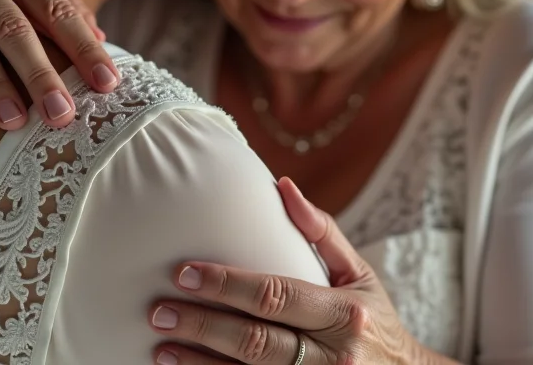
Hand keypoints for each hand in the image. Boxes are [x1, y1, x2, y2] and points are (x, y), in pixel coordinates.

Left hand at [149, 178, 423, 364]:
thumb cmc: (373, 318)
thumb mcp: (358, 273)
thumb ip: (321, 232)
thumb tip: (282, 186)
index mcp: (343, 313)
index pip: (275, 295)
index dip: (227, 284)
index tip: (185, 273)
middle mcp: (333, 357)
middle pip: (255, 342)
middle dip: (203, 324)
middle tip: (159, 310)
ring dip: (200, 364)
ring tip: (161, 346)